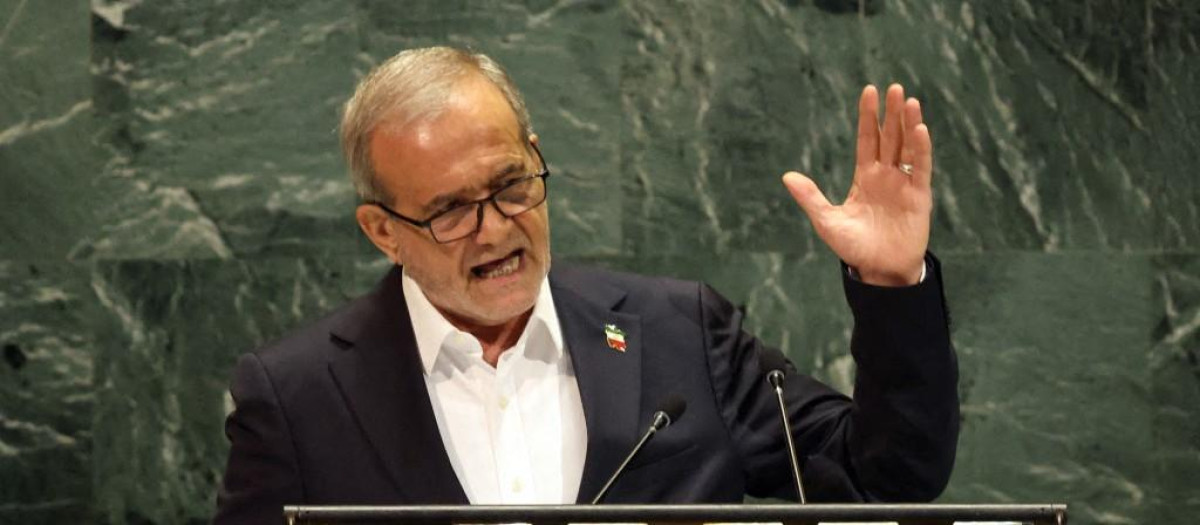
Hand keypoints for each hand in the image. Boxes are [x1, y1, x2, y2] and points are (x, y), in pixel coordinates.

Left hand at [783, 84, 931, 286]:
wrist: (878, 271)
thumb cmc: (854, 247)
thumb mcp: (827, 221)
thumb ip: (810, 197)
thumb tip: (787, 175)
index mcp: (865, 177)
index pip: (868, 139)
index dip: (869, 116)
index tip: (869, 91)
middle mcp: (886, 176)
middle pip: (890, 138)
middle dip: (892, 113)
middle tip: (894, 87)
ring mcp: (903, 184)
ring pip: (908, 148)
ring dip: (909, 125)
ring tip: (909, 100)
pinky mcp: (919, 197)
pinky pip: (921, 169)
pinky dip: (921, 150)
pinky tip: (920, 130)